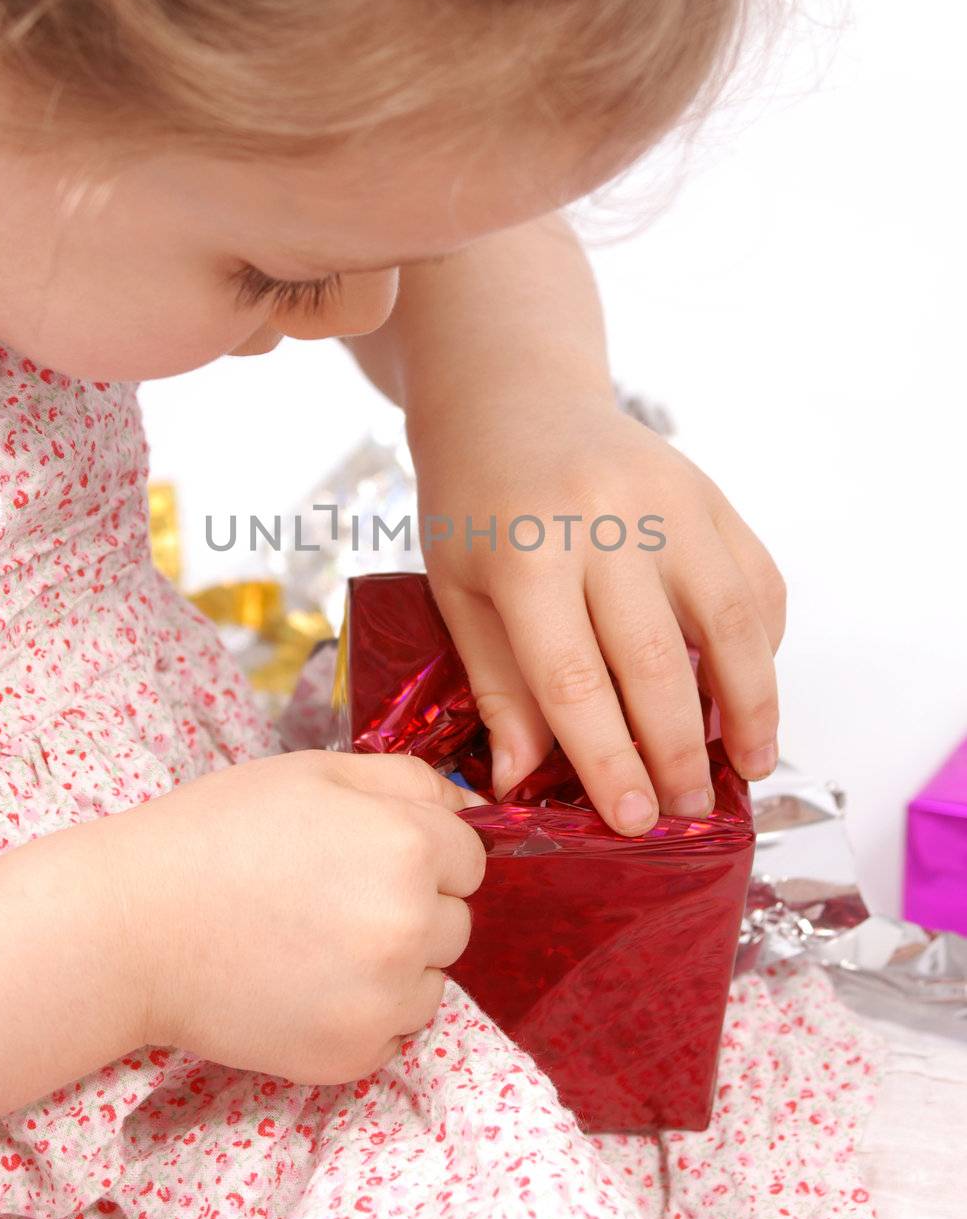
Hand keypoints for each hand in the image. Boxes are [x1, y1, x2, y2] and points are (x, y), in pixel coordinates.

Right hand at [105, 751, 485, 1082]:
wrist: (131, 927)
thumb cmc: (217, 832)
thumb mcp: (316, 772)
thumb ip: (408, 781)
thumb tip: (474, 807)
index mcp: (409, 846)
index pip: (470, 857)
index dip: (420, 850)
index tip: (364, 854)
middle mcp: (412, 925)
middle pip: (456, 921)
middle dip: (411, 907)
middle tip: (329, 897)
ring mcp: (385, 998)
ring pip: (431, 980)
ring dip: (395, 966)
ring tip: (313, 943)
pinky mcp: (355, 1055)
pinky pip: (396, 1032)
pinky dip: (363, 1013)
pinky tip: (304, 985)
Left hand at [410, 393, 785, 836]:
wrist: (512, 398)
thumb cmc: (472, 503)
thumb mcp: (457, 590)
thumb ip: (496, 684)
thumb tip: (520, 780)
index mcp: (526, 552)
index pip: (574, 680)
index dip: (608, 759)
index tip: (633, 820)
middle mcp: (606, 521)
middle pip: (658, 660)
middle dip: (678, 750)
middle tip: (687, 811)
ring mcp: (669, 500)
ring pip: (730, 622)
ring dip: (749, 705)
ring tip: (748, 766)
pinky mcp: (709, 492)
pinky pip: (754, 580)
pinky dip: (762, 643)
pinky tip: (749, 691)